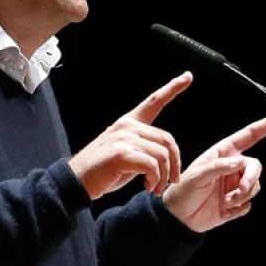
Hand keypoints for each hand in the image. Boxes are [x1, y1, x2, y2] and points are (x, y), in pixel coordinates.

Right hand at [69, 73, 190, 199]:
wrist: (77, 181)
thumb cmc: (102, 171)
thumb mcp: (125, 153)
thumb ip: (143, 146)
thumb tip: (164, 154)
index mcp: (129, 123)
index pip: (154, 101)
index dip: (173, 88)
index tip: (187, 77)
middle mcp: (128, 126)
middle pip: (167, 139)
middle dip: (175, 163)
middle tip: (172, 181)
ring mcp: (124, 138)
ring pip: (162, 155)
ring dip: (163, 177)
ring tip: (154, 188)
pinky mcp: (122, 153)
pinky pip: (153, 166)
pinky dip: (154, 179)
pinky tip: (147, 186)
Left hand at [162, 111, 265, 232]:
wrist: (178, 218)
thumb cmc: (183, 191)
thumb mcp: (197, 175)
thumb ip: (218, 167)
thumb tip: (240, 162)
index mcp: (223, 154)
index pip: (248, 137)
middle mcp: (232, 168)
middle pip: (256, 166)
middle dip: (252, 178)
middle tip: (242, 190)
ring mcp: (235, 186)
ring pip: (255, 186)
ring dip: (243, 195)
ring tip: (226, 201)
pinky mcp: (236, 204)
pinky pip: (248, 204)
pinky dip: (239, 208)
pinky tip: (224, 209)